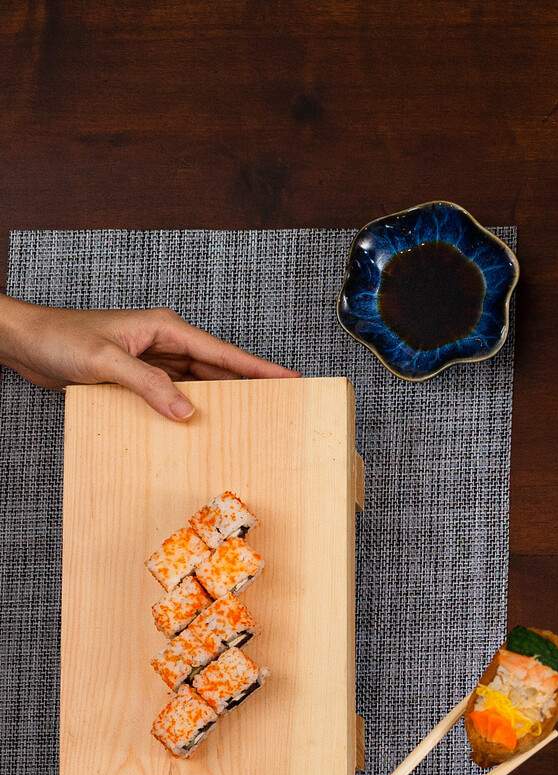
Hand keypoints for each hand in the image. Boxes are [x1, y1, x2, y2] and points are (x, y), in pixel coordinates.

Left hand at [0, 295, 296, 419]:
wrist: (24, 341)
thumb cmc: (59, 338)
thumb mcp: (105, 362)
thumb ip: (148, 385)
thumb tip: (186, 411)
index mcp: (165, 328)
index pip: (222, 352)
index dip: (258, 367)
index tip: (290, 378)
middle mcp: (164, 342)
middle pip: (218, 367)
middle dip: (249, 383)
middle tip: (283, 401)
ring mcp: (153, 359)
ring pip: (198, 381)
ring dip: (220, 398)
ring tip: (252, 416)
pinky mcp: (139, 375)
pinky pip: (174, 392)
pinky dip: (188, 406)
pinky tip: (201, 421)